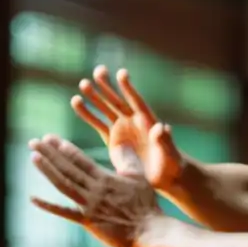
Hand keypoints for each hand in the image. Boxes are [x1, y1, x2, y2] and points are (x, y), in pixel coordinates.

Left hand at [29, 134, 162, 246]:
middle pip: (68, 169)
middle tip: (33, 142)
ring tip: (34, 158)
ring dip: (47, 171)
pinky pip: (65, 212)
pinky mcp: (88, 221)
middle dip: (49, 154)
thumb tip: (123, 142)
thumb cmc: (146, 204)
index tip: (50, 138)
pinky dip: (48, 206)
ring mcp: (89, 206)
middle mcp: (94, 190)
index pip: (81, 159)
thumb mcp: (139, 177)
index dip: (64, 148)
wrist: (148, 230)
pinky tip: (33, 198)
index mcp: (106, 178)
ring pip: (64, 185)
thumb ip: (128, 159)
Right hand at [72, 66, 182, 189]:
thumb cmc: (171, 163)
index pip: (136, 101)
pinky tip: (76, 101)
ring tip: (83, 83)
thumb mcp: (170, 153)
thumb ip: (164, 140)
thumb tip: (162, 127)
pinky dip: (87, 114)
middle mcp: (133, 122)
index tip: (121, 73)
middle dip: (108, 87)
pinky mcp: (113, 140)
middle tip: (98, 70)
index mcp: (147, 121)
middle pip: (119, 101)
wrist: (162, 176)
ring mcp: (122, 129)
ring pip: (106, 109)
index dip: (129, 89)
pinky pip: (98, 124)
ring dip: (95, 97)